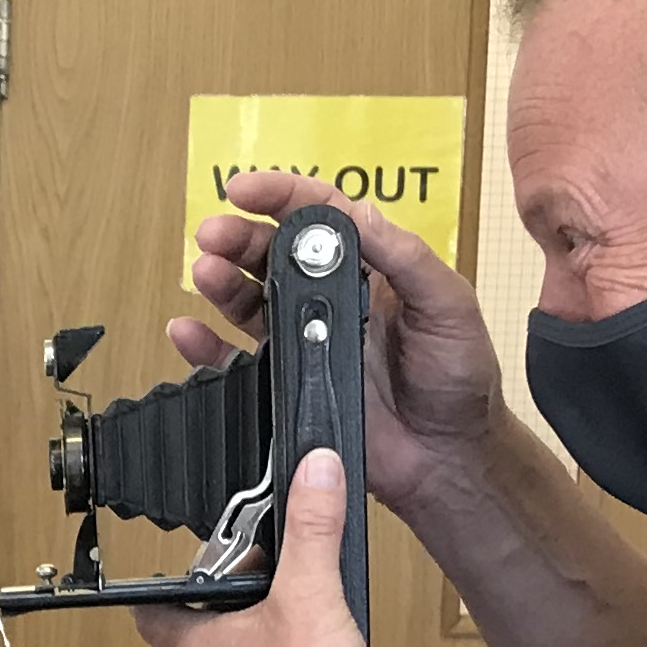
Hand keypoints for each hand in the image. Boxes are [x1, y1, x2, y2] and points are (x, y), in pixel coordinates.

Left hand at [138, 447, 386, 646]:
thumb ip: (312, 528)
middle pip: (200, 630)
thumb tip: (313, 472)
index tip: (166, 566)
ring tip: (297, 600)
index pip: (150, 612)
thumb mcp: (310, 594)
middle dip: (229, 596)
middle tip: (260, 567)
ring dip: (262, 629)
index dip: (153, 586)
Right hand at [177, 170, 510, 519]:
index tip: (246, 189)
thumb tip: (359, 212)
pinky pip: (236, 361)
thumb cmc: (459, 379)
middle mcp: (331, 298)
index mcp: (370, 268)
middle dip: (239, 237)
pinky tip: (186, 330)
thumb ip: (406, 258)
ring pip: (250, 300)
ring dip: (221, 281)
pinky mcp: (288, 384)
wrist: (448, 457)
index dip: (281, 196)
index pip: (319, 217)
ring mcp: (306, 340)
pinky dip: (206, 346)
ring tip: (205, 271)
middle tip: (213, 233)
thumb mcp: (449, 304)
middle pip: (273, 253)